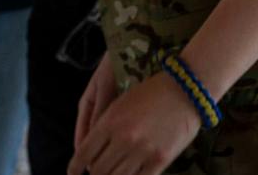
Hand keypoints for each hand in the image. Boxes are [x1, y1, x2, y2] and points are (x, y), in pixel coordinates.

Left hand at [69, 70, 201, 174]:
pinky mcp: (160, 160)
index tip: (72, 173)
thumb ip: (103, 127)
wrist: (185, 90)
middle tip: (93, 174)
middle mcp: (123, 139)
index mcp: (109, 122)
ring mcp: (142, 151)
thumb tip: (89, 152)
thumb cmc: (150, 93)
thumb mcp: (120, 105)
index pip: (84, 153)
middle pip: (98, 170)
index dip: (75, 167)